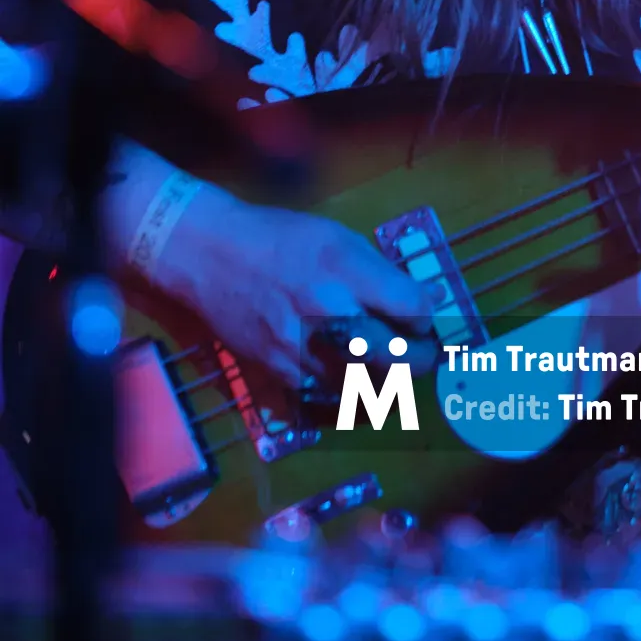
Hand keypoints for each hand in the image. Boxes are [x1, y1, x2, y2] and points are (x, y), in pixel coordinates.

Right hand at [150, 185, 434, 388]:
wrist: (212, 258)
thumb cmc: (280, 239)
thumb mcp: (338, 238)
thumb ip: (378, 273)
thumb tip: (419, 299)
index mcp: (346, 270)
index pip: (412, 308)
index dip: (428, 318)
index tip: (426, 319)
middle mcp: (327, 314)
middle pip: (397, 357)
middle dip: (422, 360)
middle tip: (425, 356)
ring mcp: (302, 350)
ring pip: (367, 388)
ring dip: (389, 383)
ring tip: (393, 372)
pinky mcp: (280, 374)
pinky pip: (329, 403)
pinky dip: (351, 400)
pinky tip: (357, 387)